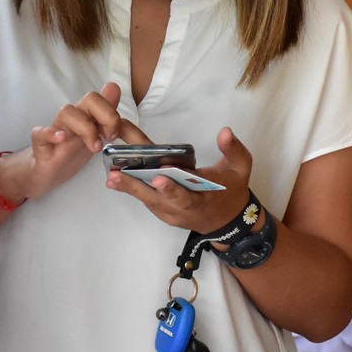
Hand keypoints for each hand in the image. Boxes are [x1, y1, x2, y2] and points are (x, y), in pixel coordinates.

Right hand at [4, 83, 147, 201]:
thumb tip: (117, 91)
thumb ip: (110, 117)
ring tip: (94, 147)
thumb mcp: (96, 136)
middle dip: (107, 116)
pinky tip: (62, 138)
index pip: (105, 100)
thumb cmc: (72, 152)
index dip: (116, 114)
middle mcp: (74, 118)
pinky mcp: (42, 145)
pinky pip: (40, 132)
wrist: (47, 172)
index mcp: (89, 116)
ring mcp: (57, 129)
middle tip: (110, 138)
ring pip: (67, 112)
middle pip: (90, 98)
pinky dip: (51, 133)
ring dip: (86, 128)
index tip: (121, 136)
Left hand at [104, 126, 254, 233]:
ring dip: (128, 187)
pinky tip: (117, 176)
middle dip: (136, 187)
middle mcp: (182, 209)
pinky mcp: (162, 211)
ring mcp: (170, 213)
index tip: (158, 177)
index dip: (171, 189)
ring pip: (147, 199)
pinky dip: (132, 188)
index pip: (185, 196)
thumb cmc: (232, 190)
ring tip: (110, 174)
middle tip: (115, 175)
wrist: (227, 219)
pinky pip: (146, 199)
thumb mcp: (241, 168)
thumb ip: (233, 149)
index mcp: (202, 198)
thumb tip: (224, 132)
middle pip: (157, 199)